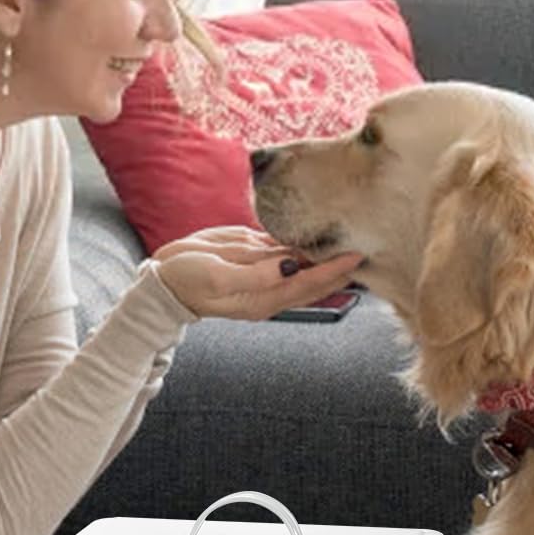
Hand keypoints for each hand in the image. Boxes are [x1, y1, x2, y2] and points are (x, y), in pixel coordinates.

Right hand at [153, 228, 364, 320]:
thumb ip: (255, 273)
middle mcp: (269, 290)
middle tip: (369, 247)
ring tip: (355, 240)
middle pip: (315, 281)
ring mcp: (264, 275)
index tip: (356, 255)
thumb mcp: (219, 275)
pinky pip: (289, 254)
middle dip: (340, 269)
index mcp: (263, 298)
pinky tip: (325, 236)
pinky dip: (308, 247)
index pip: (307, 284)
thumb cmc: (187, 278)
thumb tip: (288, 266)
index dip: (333, 271)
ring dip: (328, 257)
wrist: (165, 279)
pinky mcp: (256, 259)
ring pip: (305, 267)